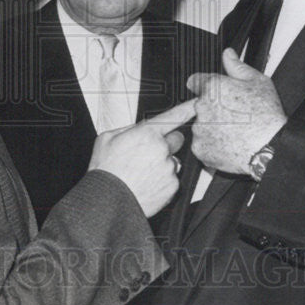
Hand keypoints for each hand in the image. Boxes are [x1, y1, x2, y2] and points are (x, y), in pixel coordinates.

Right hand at [88, 100, 195, 217]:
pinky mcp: (172, 186)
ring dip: (163, 163)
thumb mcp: (108, 138)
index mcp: (147, 133)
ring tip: (142, 173)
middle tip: (148, 152)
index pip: (174, 116)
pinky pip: (172, 178)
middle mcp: (162, 149)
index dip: (188, 108)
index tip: (198, 103)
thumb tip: (141, 127)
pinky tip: (146, 183)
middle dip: (167, 142)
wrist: (108, 200)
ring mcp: (169, 168)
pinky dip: (162, 180)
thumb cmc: (105, 170)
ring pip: (173, 160)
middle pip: (177, 139)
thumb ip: (129, 128)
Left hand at [189, 48, 286, 175]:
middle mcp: (201, 107)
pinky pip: (202, 145)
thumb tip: (228, 54)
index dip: (205, 86)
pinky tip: (230, 144)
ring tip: (234, 132)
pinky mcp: (200, 149)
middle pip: (199, 105)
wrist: (270, 147)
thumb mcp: (258, 82)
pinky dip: (212, 146)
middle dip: (211, 109)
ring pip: (201, 126)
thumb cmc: (266, 116)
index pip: (195, 81)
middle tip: (232, 116)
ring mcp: (200, 129)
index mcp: (213, 88)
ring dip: (211, 128)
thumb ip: (237, 67)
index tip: (213, 93)